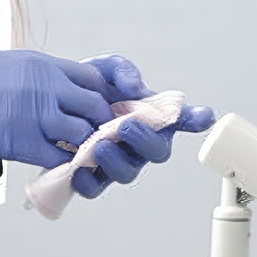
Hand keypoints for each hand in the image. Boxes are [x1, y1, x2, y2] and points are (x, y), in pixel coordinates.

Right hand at [0, 43, 114, 166]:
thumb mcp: (3, 67)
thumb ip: (33, 81)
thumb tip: (48, 98)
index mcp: (42, 63)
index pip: (96, 80)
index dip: (103, 102)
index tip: (100, 120)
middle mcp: (45, 84)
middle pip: (98, 108)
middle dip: (102, 130)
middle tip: (96, 149)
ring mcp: (34, 111)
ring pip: (86, 135)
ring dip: (85, 152)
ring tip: (76, 165)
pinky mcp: (17, 139)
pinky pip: (59, 159)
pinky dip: (64, 170)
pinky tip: (57, 175)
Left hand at [65, 53, 219, 197]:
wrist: (52, 103)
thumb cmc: (86, 90)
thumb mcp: (104, 69)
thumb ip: (122, 71)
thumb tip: (135, 87)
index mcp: (150, 117)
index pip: (182, 119)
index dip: (196, 119)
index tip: (203, 115)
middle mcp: (139, 143)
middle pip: (157, 152)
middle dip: (145, 141)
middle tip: (128, 127)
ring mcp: (118, 161)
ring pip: (127, 173)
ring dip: (116, 161)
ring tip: (99, 146)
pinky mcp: (93, 176)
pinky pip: (95, 187)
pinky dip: (88, 180)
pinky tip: (80, 169)